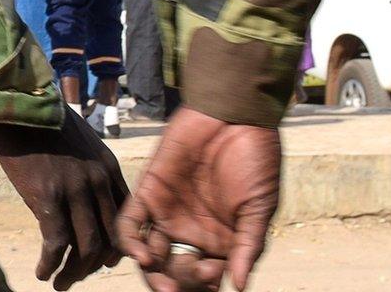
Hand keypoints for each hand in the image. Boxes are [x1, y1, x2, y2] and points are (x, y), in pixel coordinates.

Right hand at [0, 107, 128, 288]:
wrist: (18, 101)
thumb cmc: (42, 119)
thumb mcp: (78, 143)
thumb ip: (85, 172)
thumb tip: (74, 203)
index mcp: (108, 167)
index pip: (125, 217)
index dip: (117, 244)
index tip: (103, 259)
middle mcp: (98, 181)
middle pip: (110, 238)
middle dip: (96, 265)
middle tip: (77, 276)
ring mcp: (75, 189)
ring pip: (87, 248)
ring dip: (74, 273)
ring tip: (59, 283)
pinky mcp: (48, 195)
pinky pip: (56, 243)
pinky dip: (50, 264)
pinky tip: (42, 272)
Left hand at [117, 108, 279, 291]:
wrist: (235, 115)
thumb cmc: (255, 159)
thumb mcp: (259, 207)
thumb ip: (248, 246)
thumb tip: (239, 287)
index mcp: (220, 241)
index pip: (205, 278)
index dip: (204, 284)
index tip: (211, 275)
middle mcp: (192, 232)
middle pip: (174, 272)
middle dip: (175, 284)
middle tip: (175, 288)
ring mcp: (169, 213)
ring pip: (150, 256)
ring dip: (152, 273)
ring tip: (160, 277)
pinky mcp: (149, 192)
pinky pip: (131, 223)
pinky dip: (131, 243)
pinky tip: (144, 254)